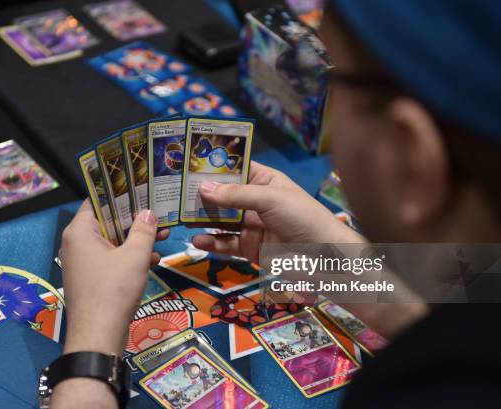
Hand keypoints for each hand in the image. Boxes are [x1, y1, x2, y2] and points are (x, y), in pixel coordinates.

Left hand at [59, 201, 166, 355]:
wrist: (98, 336)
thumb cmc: (114, 289)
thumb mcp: (135, 256)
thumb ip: (143, 230)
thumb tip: (148, 212)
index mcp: (80, 231)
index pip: (97, 200)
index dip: (120, 194)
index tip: (141, 189)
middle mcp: (76, 243)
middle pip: (107, 221)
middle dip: (134, 220)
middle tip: (159, 215)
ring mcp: (82, 262)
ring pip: (112, 242)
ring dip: (136, 240)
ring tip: (163, 236)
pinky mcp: (91, 279)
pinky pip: (110, 259)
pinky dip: (129, 258)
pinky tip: (152, 260)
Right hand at [192, 161, 364, 262]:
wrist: (326, 258)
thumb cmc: (303, 218)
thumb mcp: (270, 199)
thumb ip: (236, 195)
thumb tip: (202, 188)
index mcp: (265, 181)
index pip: (236, 169)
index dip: (215, 167)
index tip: (188, 165)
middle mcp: (256, 201)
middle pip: (224, 195)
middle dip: (202, 194)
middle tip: (174, 193)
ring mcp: (252, 226)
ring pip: (221, 220)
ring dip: (203, 218)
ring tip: (180, 216)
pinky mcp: (250, 248)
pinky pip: (226, 243)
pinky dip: (212, 242)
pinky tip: (197, 240)